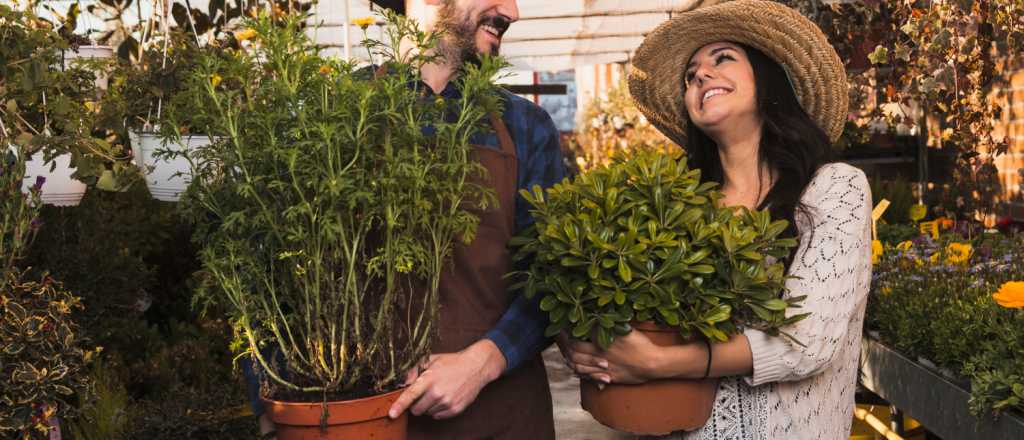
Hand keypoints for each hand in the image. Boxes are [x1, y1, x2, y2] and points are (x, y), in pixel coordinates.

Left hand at [387, 340, 505, 419]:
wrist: (476, 367)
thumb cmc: (452, 362)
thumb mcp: (432, 360)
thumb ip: (414, 370)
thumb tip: (401, 382)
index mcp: (430, 379)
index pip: (410, 395)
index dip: (399, 406)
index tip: (391, 413)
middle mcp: (438, 392)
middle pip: (416, 410)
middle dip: (416, 404)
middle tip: (424, 393)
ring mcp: (447, 402)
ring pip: (427, 413)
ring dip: (428, 406)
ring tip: (438, 392)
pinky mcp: (455, 409)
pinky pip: (438, 416)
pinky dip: (438, 410)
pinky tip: (445, 397)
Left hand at [565, 330, 662, 384]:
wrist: (652, 363)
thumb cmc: (641, 344)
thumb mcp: (625, 329)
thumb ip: (608, 324)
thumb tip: (596, 316)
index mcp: (602, 341)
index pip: (578, 335)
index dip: (568, 331)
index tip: (563, 325)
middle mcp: (599, 355)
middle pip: (574, 351)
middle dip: (564, 344)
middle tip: (560, 338)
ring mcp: (601, 368)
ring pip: (577, 365)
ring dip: (569, 359)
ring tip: (565, 353)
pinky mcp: (606, 377)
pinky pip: (587, 376)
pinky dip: (578, 372)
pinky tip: (575, 368)